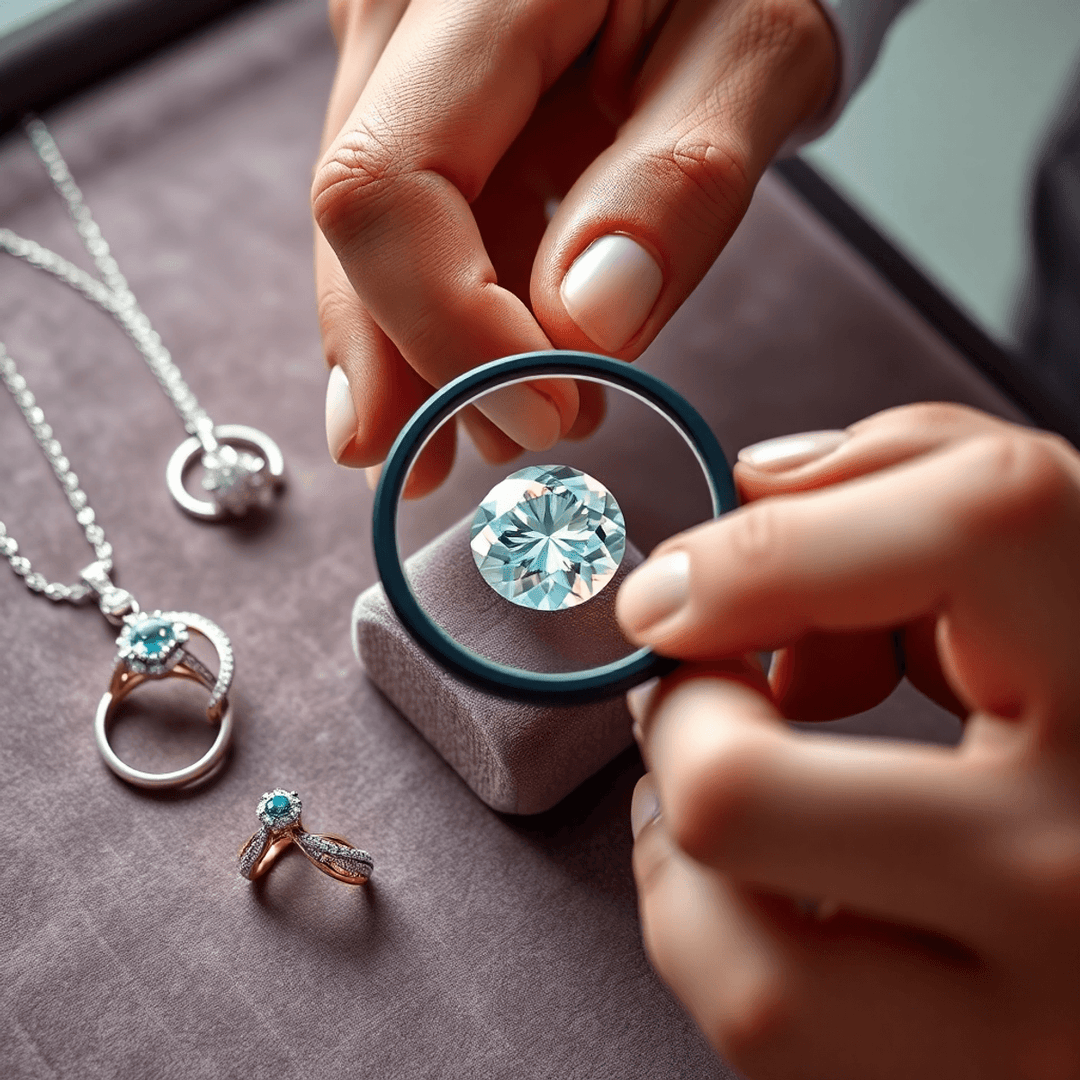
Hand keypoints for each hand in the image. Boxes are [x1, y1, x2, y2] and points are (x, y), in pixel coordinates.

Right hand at [314, 0, 836, 494]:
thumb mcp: (755, 57)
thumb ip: (676, 182)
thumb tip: (586, 326)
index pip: (386, 183)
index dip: (445, 325)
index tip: (545, 412)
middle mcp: (402, 17)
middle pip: (354, 229)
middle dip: (409, 368)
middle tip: (462, 466)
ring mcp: (400, 63)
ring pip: (371, 243)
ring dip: (425, 360)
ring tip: (505, 432)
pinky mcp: (422, 106)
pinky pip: (415, 230)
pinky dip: (453, 320)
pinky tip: (503, 379)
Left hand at [615, 403, 1079, 1079]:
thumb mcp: (1046, 544)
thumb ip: (910, 473)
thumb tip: (752, 489)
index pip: (964, 536)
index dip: (763, 548)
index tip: (671, 589)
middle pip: (741, 794)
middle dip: (680, 724)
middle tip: (696, 693)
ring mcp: (1041, 1018)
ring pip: (749, 976)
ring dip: (680, 860)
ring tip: (718, 789)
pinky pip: (774, 1040)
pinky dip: (720, 943)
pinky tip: (754, 880)